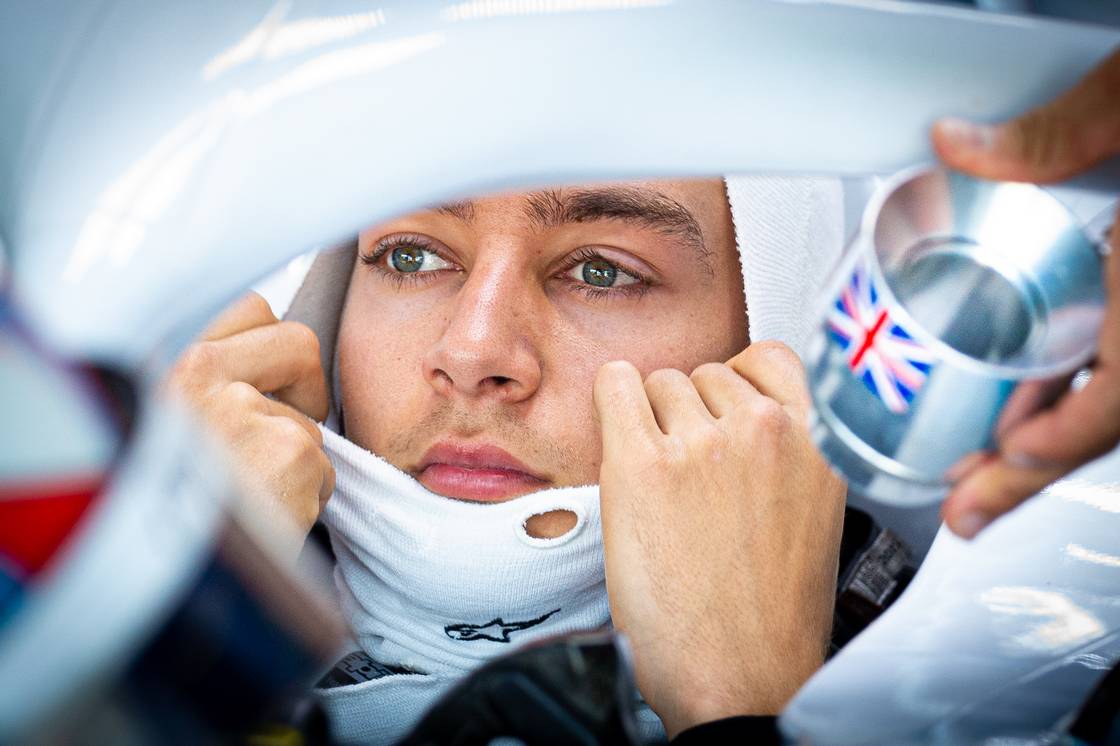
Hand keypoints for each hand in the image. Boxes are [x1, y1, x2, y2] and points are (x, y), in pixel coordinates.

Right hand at [165, 292, 334, 549]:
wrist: (161, 588)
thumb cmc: (162, 514)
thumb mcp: (161, 430)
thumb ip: (203, 388)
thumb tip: (261, 368)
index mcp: (161, 363)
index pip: (247, 308)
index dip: (270, 347)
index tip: (267, 382)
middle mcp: (194, 374)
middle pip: (297, 339)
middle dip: (306, 383)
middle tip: (283, 426)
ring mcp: (243, 409)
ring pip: (310, 417)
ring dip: (296, 457)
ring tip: (254, 496)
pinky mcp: (288, 451)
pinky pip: (324, 465)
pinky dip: (308, 496)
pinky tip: (268, 519)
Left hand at [593, 342, 845, 737]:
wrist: (739, 678)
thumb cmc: (773, 613)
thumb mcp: (814, 511)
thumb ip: (789, 448)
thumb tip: (739, 405)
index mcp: (820, 440)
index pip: (769, 358)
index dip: (738, 386)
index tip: (722, 412)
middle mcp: (766, 430)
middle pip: (706, 373)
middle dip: (694, 413)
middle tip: (691, 474)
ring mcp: (703, 443)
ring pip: (662, 382)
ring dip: (655, 420)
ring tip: (663, 483)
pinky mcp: (642, 463)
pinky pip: (615, 385)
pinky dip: (612, 401)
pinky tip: (618, 434)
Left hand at [931, 48, 1119, 538]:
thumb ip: (1057, 136)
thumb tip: (958, 144)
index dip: (1065, 436)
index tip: (1009, 458)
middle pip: (1107, 415)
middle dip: (1031, 467)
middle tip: (966, 510)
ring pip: (1111, 398)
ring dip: (1046, 435)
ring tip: (977, 472)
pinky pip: (1113, 368)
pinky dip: (1069, 393)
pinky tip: (1024, 404)